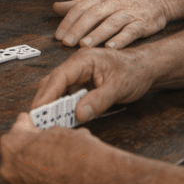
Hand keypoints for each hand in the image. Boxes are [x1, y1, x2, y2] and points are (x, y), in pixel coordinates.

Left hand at [0, 111, 102, 183]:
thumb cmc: (79, 156)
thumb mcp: (58, 131)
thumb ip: (42, 133)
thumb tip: (42, 135)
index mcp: (13, 144)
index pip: (18, 125)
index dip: (31, 123)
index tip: (36, 124)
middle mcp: (9, 167)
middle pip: (15, 147)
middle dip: (28, 143)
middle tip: (45, 141)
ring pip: (21, 167)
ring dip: (32, 161)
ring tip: (52, 158)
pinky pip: (29, 182)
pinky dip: (38, 176)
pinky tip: (54, 172)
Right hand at [27, 46, 154, 121]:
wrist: (146, 68)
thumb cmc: (134, 71)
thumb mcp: (118, 87)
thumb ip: (98, 100)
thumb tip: (79, 114)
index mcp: (83, 60)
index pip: (58, 77)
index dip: (46, 95)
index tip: (37, 111)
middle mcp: (77, 65)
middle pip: (53, 83)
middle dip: (44, 102)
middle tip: (37, 122)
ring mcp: (78, 74)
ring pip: (58, 90)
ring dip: (53, 106)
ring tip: (47, 123)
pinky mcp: (82, 84)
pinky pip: (67, 96)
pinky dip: (63, 107)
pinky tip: (63, 119)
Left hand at [54, 0, 183, 48]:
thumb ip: (78, 4)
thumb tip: (55, 7)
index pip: (81, 8)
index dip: (68, 22)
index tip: (58, 36)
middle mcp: (113, 3)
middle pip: (93, 15)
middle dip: (78, 29)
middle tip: (66, 43)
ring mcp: (129, 13)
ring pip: (110, 23)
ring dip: (97, 34)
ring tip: (84, 46)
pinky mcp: (143, 23)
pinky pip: (131, 31)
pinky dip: (121, 39)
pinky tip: (111, 48)